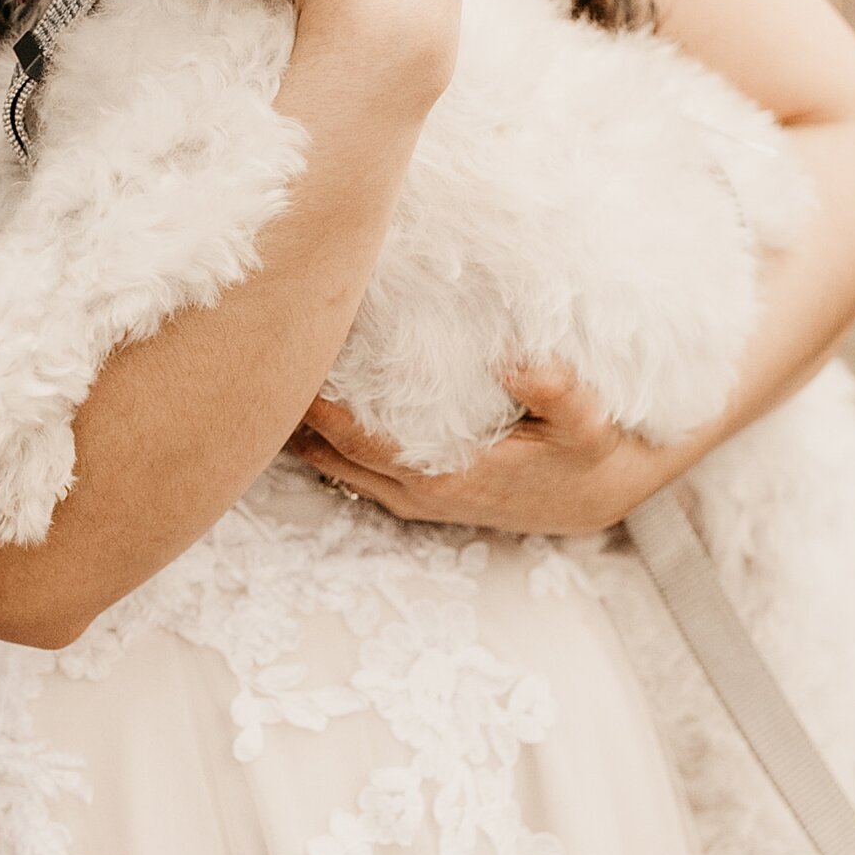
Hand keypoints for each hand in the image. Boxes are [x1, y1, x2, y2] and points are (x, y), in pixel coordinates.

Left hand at [286, 367, 685, 537]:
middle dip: (292, 414)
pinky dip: (326, 439)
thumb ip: (559, 392)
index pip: (357, 438)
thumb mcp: (589, 420)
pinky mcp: (420, 491)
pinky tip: (306, 404)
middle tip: (253, 358)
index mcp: (445, 473)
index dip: (317, 406)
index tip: (287, 361)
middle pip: (330, 453)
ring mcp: (416, 495)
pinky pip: (354, 466)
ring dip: (302, 429)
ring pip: (336, 464)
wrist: (602, 492)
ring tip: (263, 379)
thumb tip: (520, 364)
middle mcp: (419, 490)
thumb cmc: (589, 451)